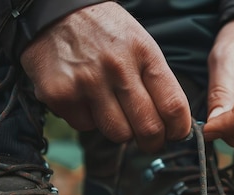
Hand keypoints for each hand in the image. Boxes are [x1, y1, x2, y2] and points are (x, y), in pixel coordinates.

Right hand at [20, 2, 190, 151]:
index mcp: (143, 53)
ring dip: (119, 129)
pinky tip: (83, 97)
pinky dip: (88, 119)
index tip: (176, 135)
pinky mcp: (60, 94)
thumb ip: (156, 81)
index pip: (173, 105)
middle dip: (153, 142)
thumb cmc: (104, 32)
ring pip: (118, 134)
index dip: (179, 129)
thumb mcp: (139, 44)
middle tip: (150, 140)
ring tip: (112, 109)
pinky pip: (85, 126)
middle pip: (148, 128)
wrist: (55, 11)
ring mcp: (87, 82)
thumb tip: (172, 123)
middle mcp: (117, 67)